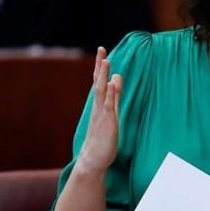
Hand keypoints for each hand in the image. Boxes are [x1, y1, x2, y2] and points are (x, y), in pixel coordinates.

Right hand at [76, 47, 122, 174]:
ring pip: (102, 92)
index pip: (99, 81)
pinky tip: (111, 84)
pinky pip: (108, 107)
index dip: (100, 66)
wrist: (93, 160)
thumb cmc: (102, 138)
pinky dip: (110, 94)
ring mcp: (101, 115)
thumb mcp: (110, 113)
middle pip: (98, 83)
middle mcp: (98, 107)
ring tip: (106, 61)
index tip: (102, 51)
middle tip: (101, 49)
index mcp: (99, 104)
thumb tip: (116, 78)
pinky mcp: (107, 123)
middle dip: (100, 66)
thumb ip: (114, 96)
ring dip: (103, 76)